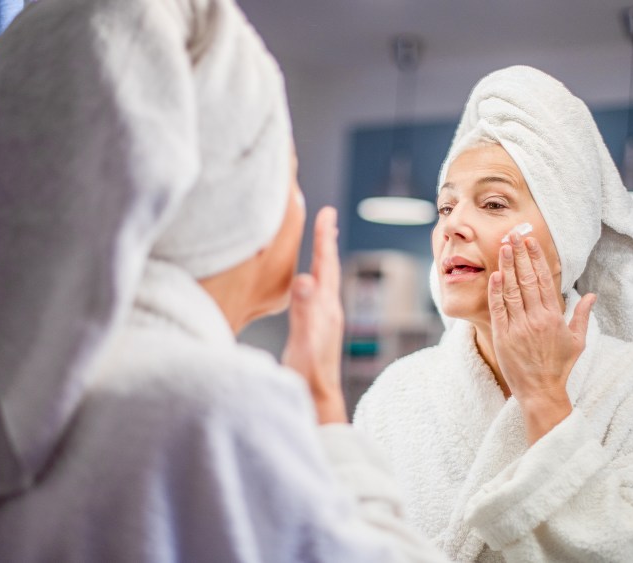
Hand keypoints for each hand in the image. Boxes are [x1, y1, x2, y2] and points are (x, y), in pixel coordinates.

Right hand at [282, 206, 347, 423]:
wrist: (317, 400)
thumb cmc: (309, 375)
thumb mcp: (304, 340)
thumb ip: (304, 311)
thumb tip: (305, 280)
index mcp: (325, 308)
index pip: (324, 265)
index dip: (324, 238)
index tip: (326, 212)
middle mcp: (327, 311)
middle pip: (328, 269)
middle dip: (326, 243)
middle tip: (327, 219)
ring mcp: (323, 321)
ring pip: (323, 282)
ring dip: (321, 260)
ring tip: (321, 245)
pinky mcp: (315, 331)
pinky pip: (315, 296)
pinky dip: (313, 281)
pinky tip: (308, 287)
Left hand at [488, 229, 595, 442]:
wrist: (541, 392)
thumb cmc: (559, 367)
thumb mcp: (578, 341)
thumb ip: (582, 315)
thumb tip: (592, 295)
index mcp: (554, 317)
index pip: (545, 280)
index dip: (536, 259)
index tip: (530, 242)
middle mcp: (537, 319)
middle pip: (527, 280)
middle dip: (519, 255)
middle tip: (513, 235)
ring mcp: (519, 327)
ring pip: (512, 290)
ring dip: (507, 267)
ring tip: (502, 247)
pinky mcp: (503, 337)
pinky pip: (498, 309)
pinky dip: (496, 291)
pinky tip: (494, 275)